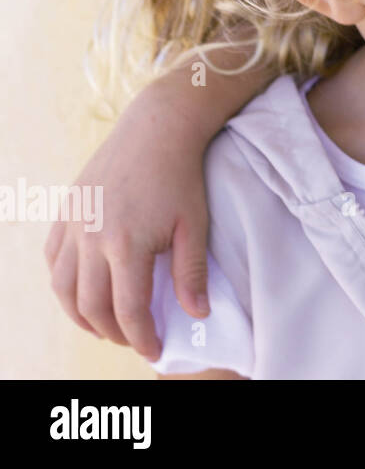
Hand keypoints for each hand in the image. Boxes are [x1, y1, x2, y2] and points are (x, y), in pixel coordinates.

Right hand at [45, 100, 210, 361]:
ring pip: (63, 289)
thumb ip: (192, 273)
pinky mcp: (65, 212)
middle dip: (113, 332)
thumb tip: (197, 314)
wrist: (157, 129)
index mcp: (126, 245)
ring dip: (82, 315)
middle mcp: (91, 239)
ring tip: (107, 324)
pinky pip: (53, 261)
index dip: (141, 337)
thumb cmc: (181, 177)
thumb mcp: (195, 225)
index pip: (128, 311)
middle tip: (134, 338)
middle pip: (91, 307)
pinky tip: (83, 291)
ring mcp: (73, 225)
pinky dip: (64, 285)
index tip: (154, 349)